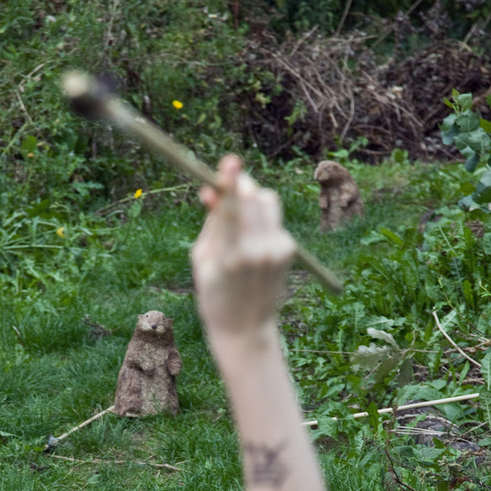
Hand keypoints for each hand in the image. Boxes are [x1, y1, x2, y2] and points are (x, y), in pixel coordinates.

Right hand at [191, 156, 295, 337]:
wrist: (246, 328)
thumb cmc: (214, 293)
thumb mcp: (202, 260)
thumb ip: (211, 223)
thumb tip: (210, 190)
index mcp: (228, 256)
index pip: (231, 210)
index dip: (230, 183)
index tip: (231, 161)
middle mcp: (256, 251)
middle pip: (252, 197)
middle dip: (239, 185)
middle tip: (226, 183)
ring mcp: (276, 251)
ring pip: (267, 201)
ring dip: (252, 197)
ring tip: (239, 215)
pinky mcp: (288, 251)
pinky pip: (274, 219)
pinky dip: (262, 219)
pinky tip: (253, 240)